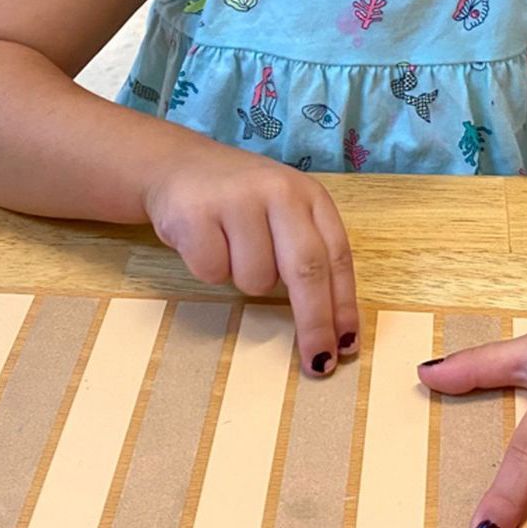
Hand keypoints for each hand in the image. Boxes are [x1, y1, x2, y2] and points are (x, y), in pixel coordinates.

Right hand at [143, 141, 359, 377]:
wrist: (179, 165)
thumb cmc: (242, 202)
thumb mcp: (285, 214)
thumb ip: (310, 254)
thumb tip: (334, 329)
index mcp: (309, 195)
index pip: (337, 256)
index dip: (343, 306)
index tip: (347, 346)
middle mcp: (279, 191)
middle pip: (307, 270)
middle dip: (314, 322)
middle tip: (317, 362)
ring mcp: (237, 199)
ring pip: (254, 279)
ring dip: (244, 281)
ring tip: (231, 248)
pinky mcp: (196, 212)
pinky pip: (212, 272)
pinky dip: (209, 269)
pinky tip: (204, 240)